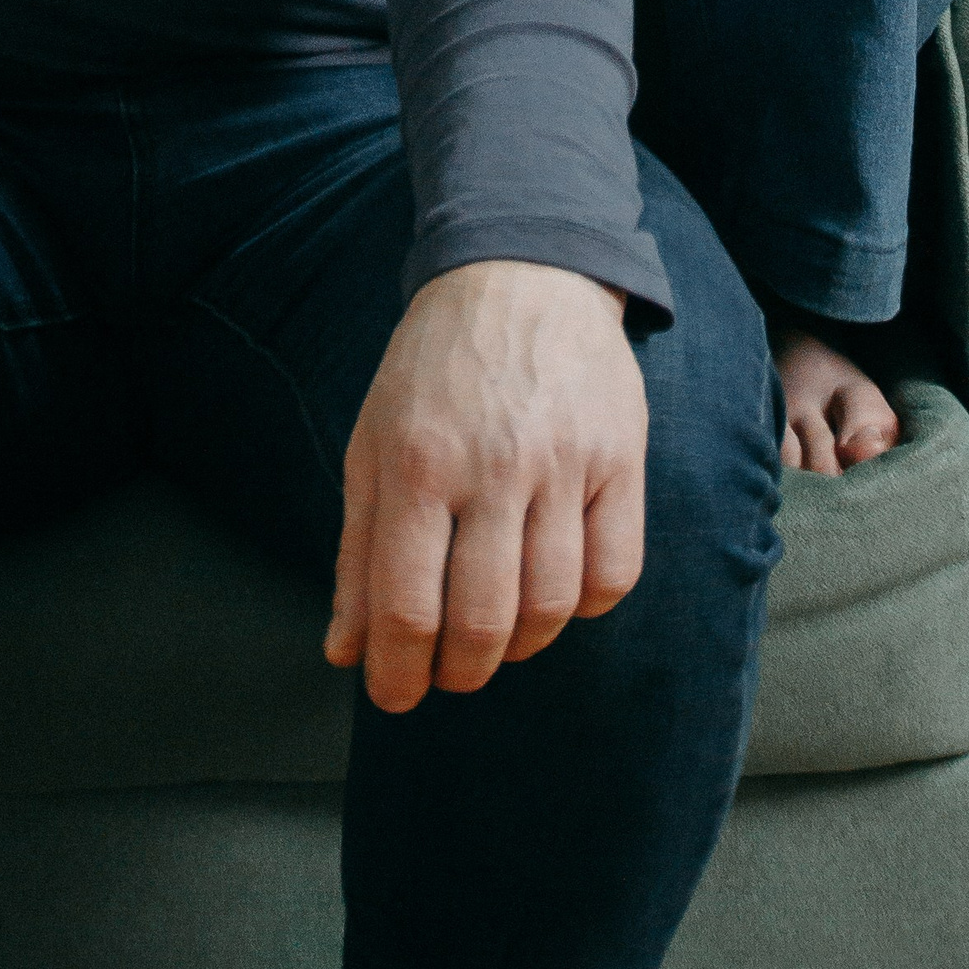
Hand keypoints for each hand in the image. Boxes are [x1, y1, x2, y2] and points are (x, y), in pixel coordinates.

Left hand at [326, 259, 643, 714]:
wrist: (521, 273)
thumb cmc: (434, 369)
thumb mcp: (372, 443)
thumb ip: (359, 552)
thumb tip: (346, 652)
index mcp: (417, 461)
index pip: (407, 608)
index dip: (398, 675)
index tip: (395, 695)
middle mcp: (492, 464)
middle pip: (482, 622)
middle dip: (458, 672)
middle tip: (448, 672)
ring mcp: (564, 461)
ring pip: (551, 607)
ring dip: (520, 647)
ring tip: (499, 636)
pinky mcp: (622, 456)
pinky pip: (615, 573)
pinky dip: (585, 606)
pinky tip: (556, 591)